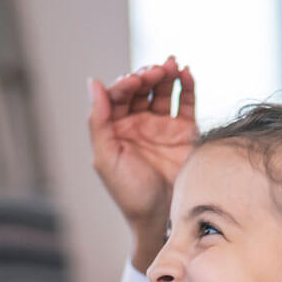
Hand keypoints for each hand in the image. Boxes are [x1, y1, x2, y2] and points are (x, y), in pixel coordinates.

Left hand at [87, 55, 198, 270]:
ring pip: (163, 91)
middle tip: (156, 71)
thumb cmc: (130, 193)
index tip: (136, 80)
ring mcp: (162, 126)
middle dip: (147, 75)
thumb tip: (94, 82)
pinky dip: (187, 86)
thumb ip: (98, 119)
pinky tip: (187, 73)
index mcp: (116, 129)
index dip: (127, 83)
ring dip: (166, 75)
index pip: (118, 95)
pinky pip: (185, 103)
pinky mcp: (185, 132)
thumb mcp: (106, 158)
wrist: (162, 216)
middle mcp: (138, 124)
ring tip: (172, 65)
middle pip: (141, 88)